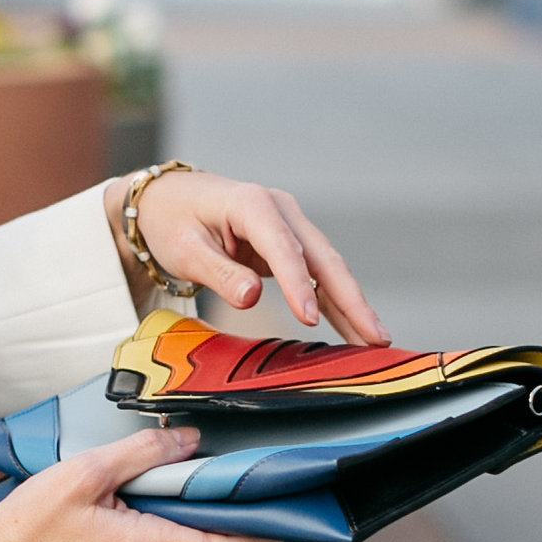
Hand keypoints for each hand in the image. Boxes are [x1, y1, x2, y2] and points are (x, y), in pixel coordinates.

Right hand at [0, 429, 276, 541]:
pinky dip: (172, 527)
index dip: (266, 530)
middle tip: (240, 470)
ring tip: (192, 476)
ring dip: (197, 517)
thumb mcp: (84, 474)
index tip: (287, 504)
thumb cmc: (28, 527)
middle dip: (231, 511)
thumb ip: (141, 453)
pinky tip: (155, 497)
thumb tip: (187, 441)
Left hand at [110, 166, 386, 344]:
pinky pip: (318, 275)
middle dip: (351, 299)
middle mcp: (279, 209)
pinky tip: (355, 329)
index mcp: (252, 203)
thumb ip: (219, 273)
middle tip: (375, 336)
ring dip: (352, 304)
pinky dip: (335, 301)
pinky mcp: (289, 244)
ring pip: (328, 267)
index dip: (298, 284)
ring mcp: (289, 225)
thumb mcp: (185, 249)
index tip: (310, 319)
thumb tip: (251, 298)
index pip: (283, 247)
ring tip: (377, 340)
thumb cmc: (171, 222)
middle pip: (323, 257)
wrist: (165, 201)